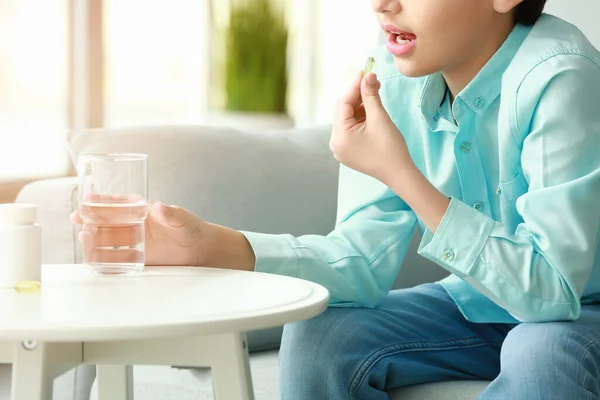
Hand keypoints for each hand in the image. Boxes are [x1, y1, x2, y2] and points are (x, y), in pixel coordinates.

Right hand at [71, 202, 208, 265]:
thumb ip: (171, 213)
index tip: (86, 199)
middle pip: (107, 221)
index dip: (101, 201)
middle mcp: (134, 225)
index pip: (118, 203)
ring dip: (94, 239)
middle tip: (78, 219)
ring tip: (84, 240)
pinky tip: (94, 262)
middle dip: (91, 219)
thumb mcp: (183, 219)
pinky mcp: (137, 258)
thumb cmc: (192, 228)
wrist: (201, 250)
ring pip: (108, 239)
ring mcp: (134, 242)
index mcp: (142, 210)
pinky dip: (105, 260)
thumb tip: (159, 207)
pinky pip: (117, 259)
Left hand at [329, 71, 413, 184]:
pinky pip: (351, 128)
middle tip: (372, 79)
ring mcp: (341, 149)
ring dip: (360, 105)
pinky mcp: (349, 150)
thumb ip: (371, 95)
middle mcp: (335, 143)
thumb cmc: (390, 148)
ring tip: (375, 92)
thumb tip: (368, 75)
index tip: (365, 71)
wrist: (400, 174)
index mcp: (339, 137)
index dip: (354, 86)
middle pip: (343, 111)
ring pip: (348, 119)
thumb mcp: (379, 118)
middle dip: (358, 95)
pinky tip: (372, 108)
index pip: (343, 104)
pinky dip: (360, 117)